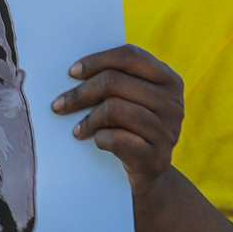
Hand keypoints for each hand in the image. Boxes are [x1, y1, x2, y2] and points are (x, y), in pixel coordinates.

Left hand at [51, 44, 183, 194]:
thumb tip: (75, 71)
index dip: (97, 60)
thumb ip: (116, 80)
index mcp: (169, 79)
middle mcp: (173, 103)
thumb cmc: (131, 129)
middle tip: (59, 105)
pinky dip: (100, 139)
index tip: (72, 72)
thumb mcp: (132, 99)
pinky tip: (96, 141)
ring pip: (114, 108)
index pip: (130, 56)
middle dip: (80, 93)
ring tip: (78, 129)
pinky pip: (117, 139)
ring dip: (88, 119)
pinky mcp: (157, 158)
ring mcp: (168, 131)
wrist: (148, 175)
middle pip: (115, 81)